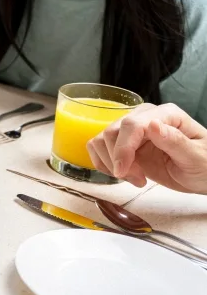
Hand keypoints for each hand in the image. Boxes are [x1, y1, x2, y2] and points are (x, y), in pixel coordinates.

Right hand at [87, 103, 206, 193]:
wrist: (203, 175)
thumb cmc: (205, 166)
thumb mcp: (196, 157)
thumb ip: (176, 141)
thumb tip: (153, 125)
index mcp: (167, 115)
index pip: (132, 124)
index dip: (122, 148)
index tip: (122, 171)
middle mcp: (146, 117)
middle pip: (112, 131)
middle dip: (118, 159)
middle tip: (137, 179)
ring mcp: (134, 130)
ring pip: (101, 139)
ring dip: (111, 163)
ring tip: (133, 177)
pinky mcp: (125, 143)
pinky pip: (99, 146)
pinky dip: (104, 163)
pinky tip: (123, 174)